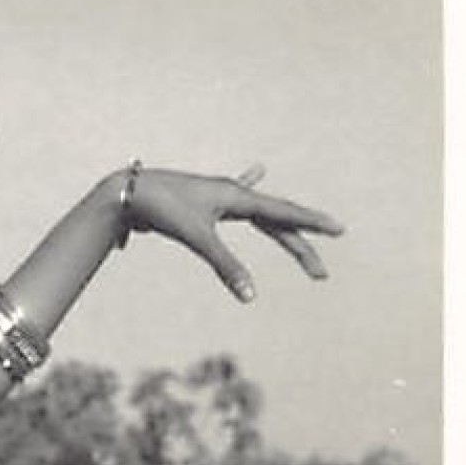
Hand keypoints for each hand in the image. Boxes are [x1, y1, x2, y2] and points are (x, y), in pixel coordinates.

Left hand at [119, 163, 344, 301]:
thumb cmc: (161, 209)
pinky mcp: (202, 202)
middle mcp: (231, 193)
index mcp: (237, 196)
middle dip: (299, 246)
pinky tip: (258, 169)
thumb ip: (225, 266)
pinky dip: (249, 184)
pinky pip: (234, 196)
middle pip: (276, 220)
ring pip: (259, 212)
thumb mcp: (196, 237)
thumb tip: (249, 295)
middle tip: (320, 274)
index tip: (339, 229)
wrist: (125, 192)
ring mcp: (217, 196)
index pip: (283, 213)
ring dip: (283, 224)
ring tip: (308, 228)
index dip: (311, 224)